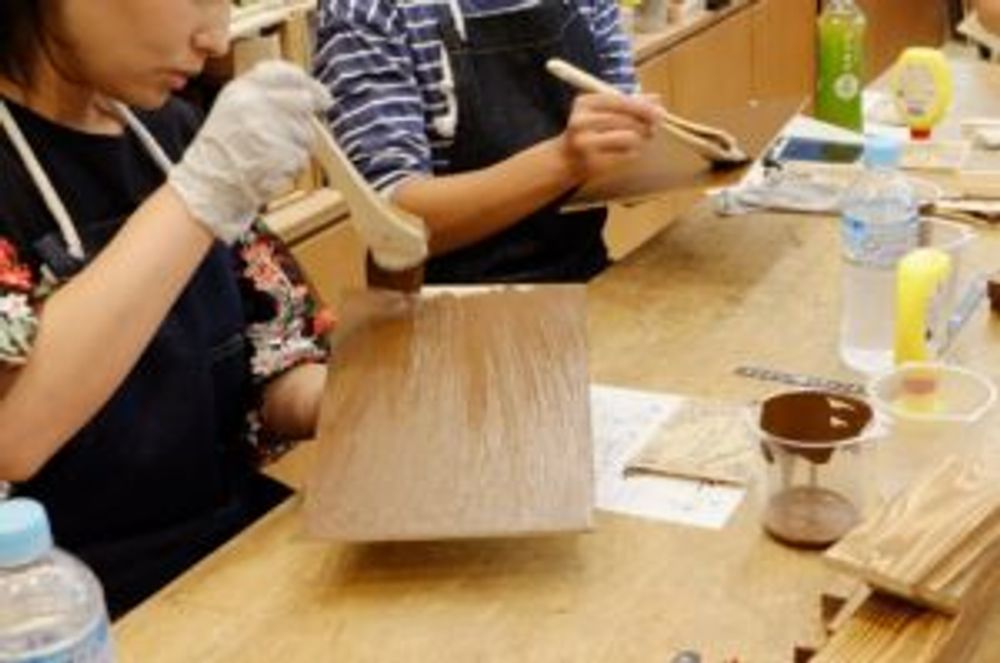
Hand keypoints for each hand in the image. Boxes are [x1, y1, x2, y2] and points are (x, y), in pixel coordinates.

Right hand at [169, 61, 331, 242]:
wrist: (207, 186)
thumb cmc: (223, 150)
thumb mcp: (233, 107)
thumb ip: (265, 94)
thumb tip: (313, 92)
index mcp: (242, 89)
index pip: (287, 73)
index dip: (310, 84)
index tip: (322, 96)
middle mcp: (254, 105)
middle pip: (305, 101)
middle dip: (306, 120)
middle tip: (295, 134)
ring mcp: (267, 131)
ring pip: (307, 133)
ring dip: (298, 148)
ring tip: (272, 155)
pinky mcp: (277, 157)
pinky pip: (302, 159)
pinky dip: (293, 167)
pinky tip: (273, 169)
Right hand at [557, 92, 663, 181]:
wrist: (567, 159)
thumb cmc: (592, 131)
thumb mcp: (605, 111)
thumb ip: (630, 103)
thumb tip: (657, 100)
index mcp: (584, 103)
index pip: (619, 101)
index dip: (642, 107)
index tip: (660, 113)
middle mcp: (580, 122)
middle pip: (626, 120)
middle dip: (645, 125)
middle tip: (652, 130)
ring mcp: (585, 144)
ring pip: (629, 138)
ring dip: (640, 140)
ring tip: (638, 141)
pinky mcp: (593, 163)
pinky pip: (626, 156)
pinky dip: (633, 154)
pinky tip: (626, 153)